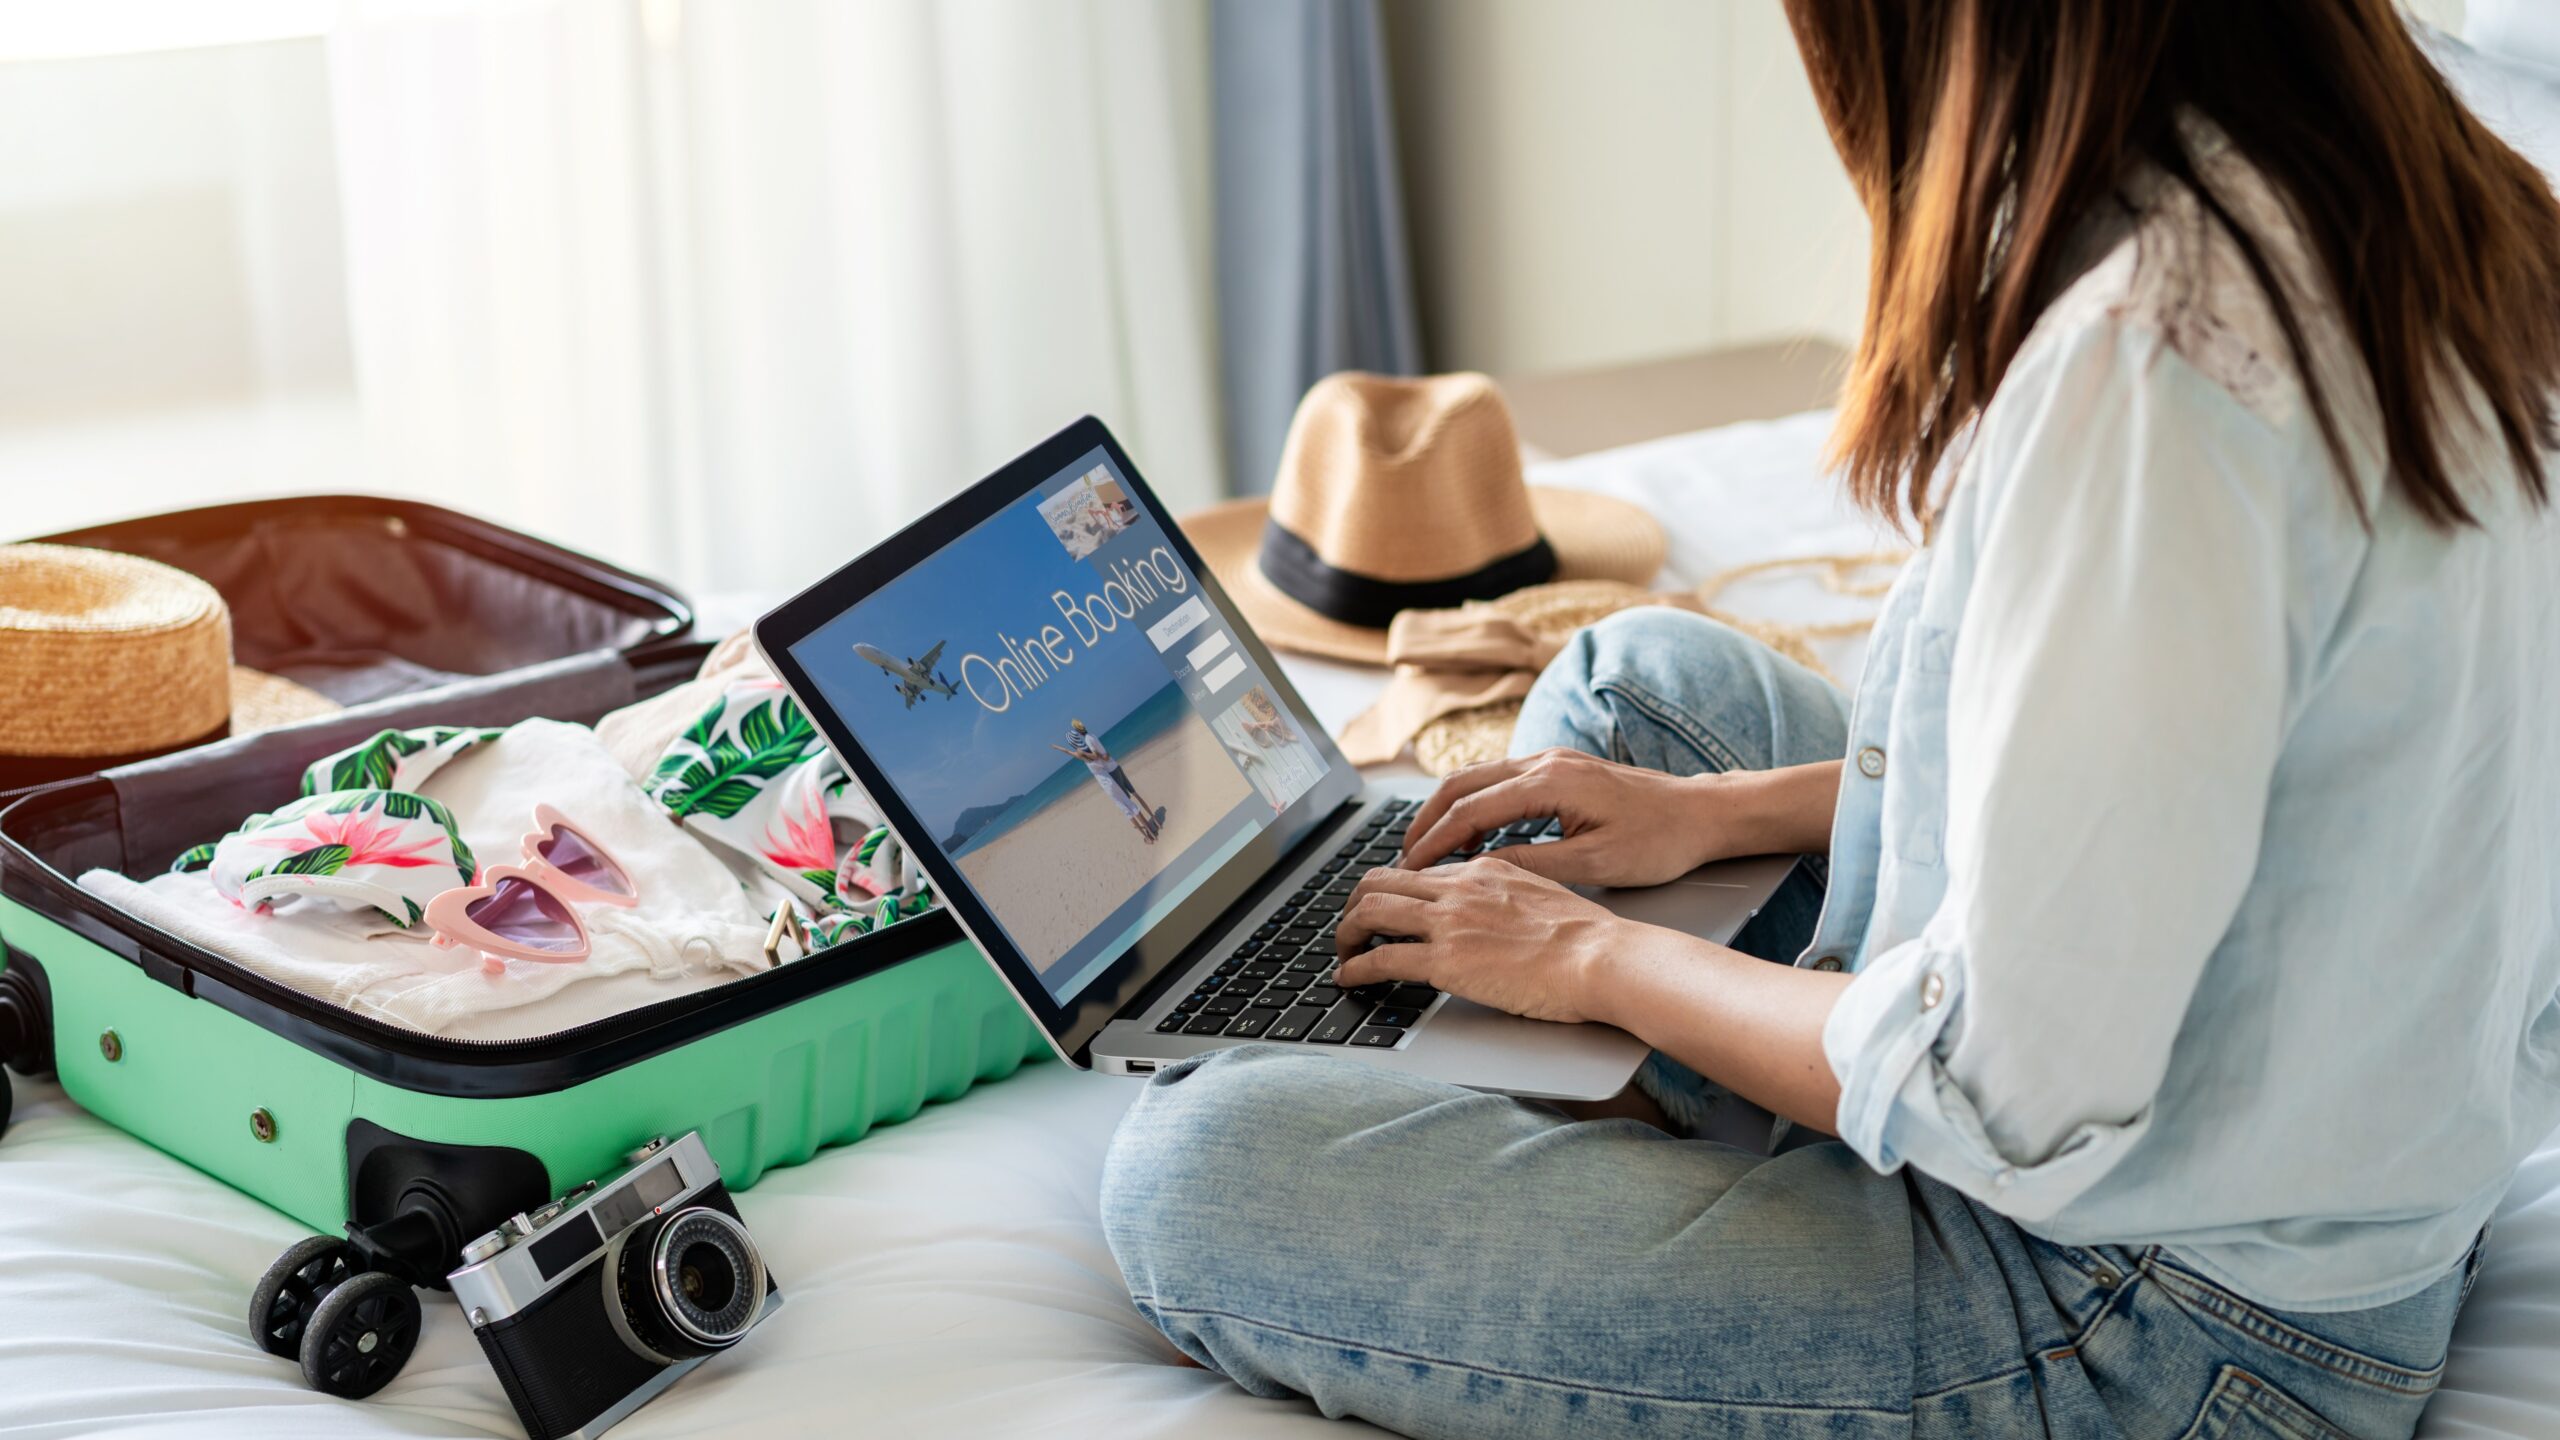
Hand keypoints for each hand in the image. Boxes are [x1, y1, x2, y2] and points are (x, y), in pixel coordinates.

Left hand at [1334, 856, 1639, 1023]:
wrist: (1602, 958)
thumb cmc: (1587, 938)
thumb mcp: (1543, 893)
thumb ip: (1507, 894)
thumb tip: (1490, 910)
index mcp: (1484, 870)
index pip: (1418, 872)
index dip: (1392, 890)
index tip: (1384, 908)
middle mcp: (1459, 888)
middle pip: (1379, 881)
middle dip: (1354, 904)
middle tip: (1349, 926)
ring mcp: (1449, 923)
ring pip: (1369, 912)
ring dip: (1344, 934)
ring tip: (1341, 953)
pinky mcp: (1446, 961)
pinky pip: (1380, 959)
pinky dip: (1355, 968)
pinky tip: (1349, 979)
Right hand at [1400, 748, 1737, 886]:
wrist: (1703, 812)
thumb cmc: (1660, 841)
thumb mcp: (1595, 865)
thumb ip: (1532, 864)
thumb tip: (1480, 872)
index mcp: (1550, 782)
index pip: (1471, 809)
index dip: (1434, 840)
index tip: (1410, 868)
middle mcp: (1545, 762)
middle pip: (1461, 784)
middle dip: (1426, 820)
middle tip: (1403, 857)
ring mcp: (1552, 760)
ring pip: (1478, 778)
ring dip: (1447, 811)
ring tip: (1426, 849)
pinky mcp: (1560, 769)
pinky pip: (1500, 781)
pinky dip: (1474, 806)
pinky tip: (1471, 836)